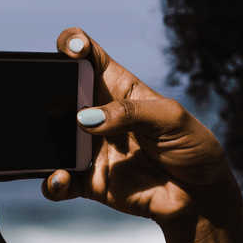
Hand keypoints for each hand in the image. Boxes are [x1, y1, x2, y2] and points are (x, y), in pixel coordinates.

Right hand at [43, 28, 227, 227]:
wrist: (199, 196)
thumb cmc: (191, 148)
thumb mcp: (170, 118)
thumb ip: (130, 112)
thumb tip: (86, 118)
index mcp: (118, 90)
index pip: (89, 59)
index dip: (75, 45)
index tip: (73, 49)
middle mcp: (98, 117)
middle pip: (61, 94)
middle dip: (48, 91)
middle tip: (54, 101)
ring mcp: (90, 149)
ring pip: (52, 140)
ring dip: (43, 140)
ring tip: (54, 146)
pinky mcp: (89, 181)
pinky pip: (60, 183)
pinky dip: (52, 182)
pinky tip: (60, 179)